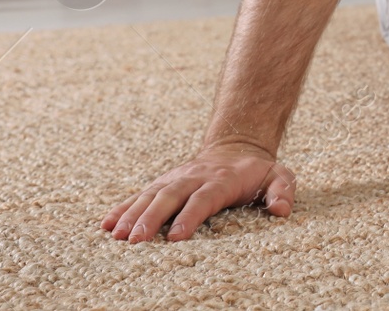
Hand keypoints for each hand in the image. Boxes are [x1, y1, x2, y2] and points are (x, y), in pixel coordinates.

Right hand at [100, 143, 295, 242]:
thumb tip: (282, 209)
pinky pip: (140, 195)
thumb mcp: (279, 176)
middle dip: (151, 218)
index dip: (190, 217)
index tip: (175, 237)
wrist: (237, 147)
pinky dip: (122, 208)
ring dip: (131, 215)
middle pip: (170, 197)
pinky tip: (105, 224)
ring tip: (115, 235)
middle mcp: (194, 178)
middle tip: (134, 241)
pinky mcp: (163, 184)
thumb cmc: (258, 172)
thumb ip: (283, 190)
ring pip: (151, 195)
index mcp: (221, 180)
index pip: (204, 198)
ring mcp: (175, 180)